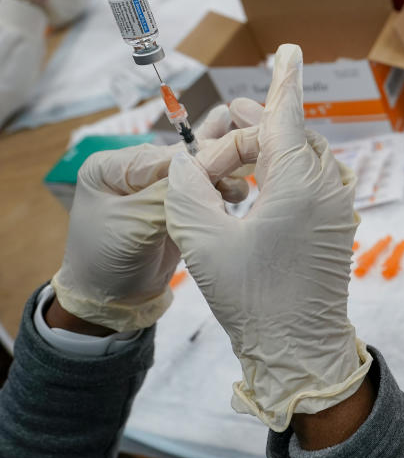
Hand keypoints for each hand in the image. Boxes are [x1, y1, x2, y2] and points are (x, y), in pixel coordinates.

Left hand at [51, 105, 258, 332]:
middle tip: (242, 174)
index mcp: (110, 167)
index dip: (196, 160)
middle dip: (212, 166)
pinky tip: (236, 193)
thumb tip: (201, 167)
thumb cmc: (107, 261)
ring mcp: (154, 188)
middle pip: (181, 160)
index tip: (229, 164)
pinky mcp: (172, 205)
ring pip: (194, 173)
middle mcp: (132, 171)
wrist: (111, 301)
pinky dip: (217, 191)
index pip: (162, 155)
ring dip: (219, 178)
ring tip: (240, 190)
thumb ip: (166, 193)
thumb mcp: (135, 224)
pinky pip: (199, 190)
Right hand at [165, 44, 368, 432]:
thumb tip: (185, 164)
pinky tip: (259, 187)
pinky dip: (285, 172)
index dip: (284, 79)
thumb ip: (188, 189)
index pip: (286, 114)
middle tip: (220, 131)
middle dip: (254, 125)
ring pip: (303, 157)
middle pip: (289, 135)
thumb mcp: (202, 240)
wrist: (301, 350)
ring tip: (234, 156)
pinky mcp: (337, 226)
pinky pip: (313, 181)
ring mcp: (337, 207)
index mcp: (299, 180)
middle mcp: (326, 186)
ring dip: (270, 149)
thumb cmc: (253, 299)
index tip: (291, 48)